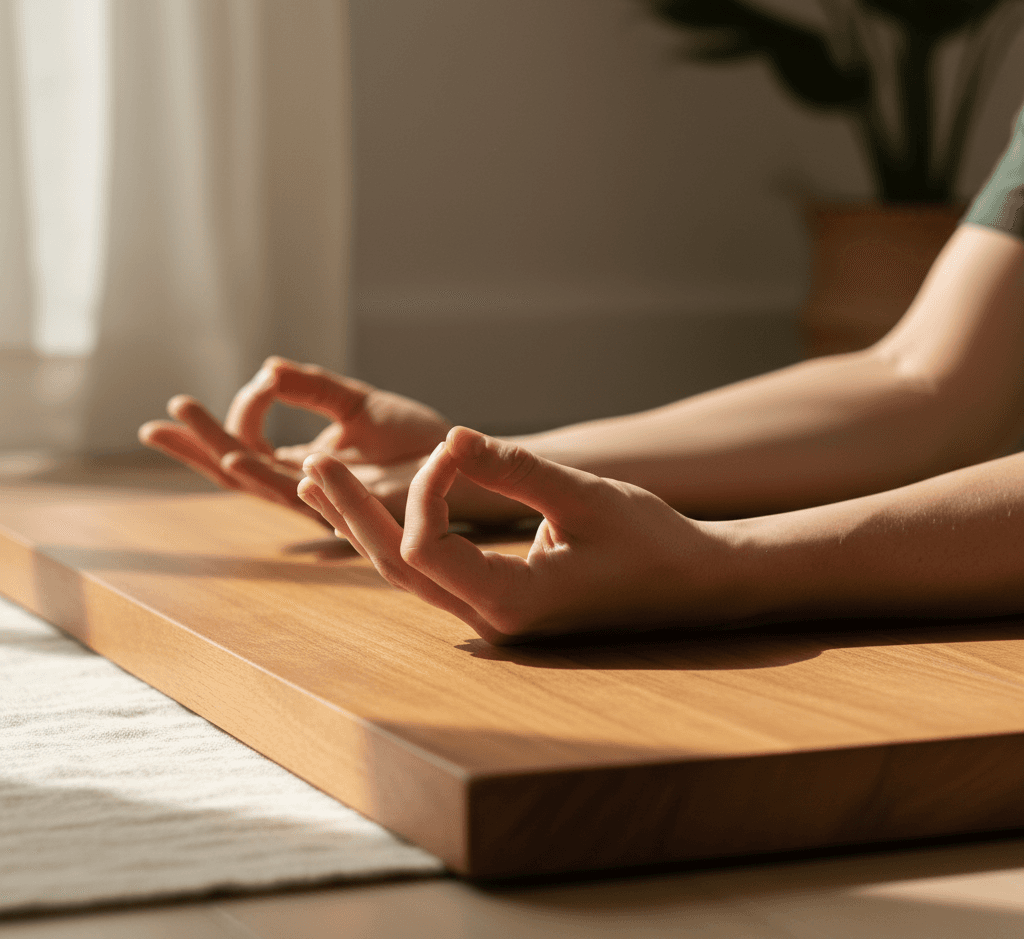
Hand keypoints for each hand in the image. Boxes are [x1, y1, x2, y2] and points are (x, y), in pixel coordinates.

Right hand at [138, 356, 451, 522]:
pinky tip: (238, 457)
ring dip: (218, 456)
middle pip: (237, 471)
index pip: (250, 447)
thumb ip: (312, 387)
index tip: (259, 380)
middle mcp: (306, 486)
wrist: (458, 459)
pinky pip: (300, 494)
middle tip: (154, 426)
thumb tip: (266, 368)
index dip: (234, 416)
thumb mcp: (356, 403)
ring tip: (180, 430)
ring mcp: (323, 500)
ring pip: (258, 483)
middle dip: (196, 448)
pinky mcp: (348, 508)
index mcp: (305, 464)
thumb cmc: (414, 439)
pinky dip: (266, 476)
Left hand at [297, 426, 740, 643]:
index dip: (425, 489)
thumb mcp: (584, 495)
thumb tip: (448, 439)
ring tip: (322, 486)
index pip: (425, 547)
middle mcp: (490, 621)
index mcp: (510, 600)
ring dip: (367, 528)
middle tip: (314, 468)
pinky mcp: (499, 603)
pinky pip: (432, 573)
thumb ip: (512, 469)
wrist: (695, 586)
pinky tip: (378, 511)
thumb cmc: (652, 543)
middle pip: (397, 569)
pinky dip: (400, 538)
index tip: (457, 448)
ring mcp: (492, 618)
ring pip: (408, 575)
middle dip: (352, 516)